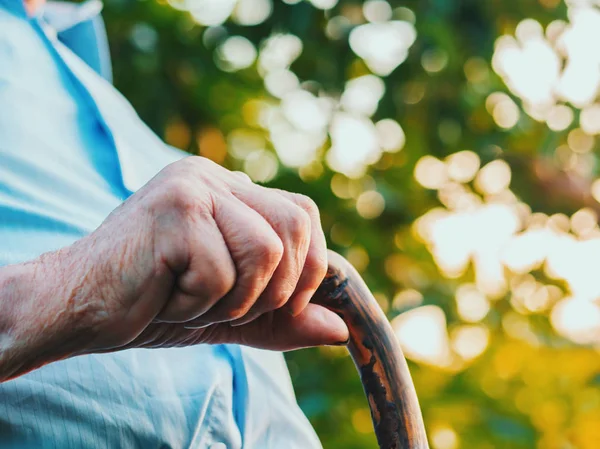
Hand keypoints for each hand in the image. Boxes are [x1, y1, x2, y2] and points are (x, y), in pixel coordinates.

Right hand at [36, 157, 347, 358]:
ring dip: (236, 298)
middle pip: (295, 226)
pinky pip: (220, 272)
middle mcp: (212, 177)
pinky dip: (199, 304)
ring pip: (265, 250)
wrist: (77, 308)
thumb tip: (341, 331)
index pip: (302, 214)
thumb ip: (283, 318)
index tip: (283, 303)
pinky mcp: (173, 210)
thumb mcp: (232, 311)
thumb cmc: (154, 304)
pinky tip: (164, 297)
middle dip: (278, 287)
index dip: (310, 266)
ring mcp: (192, 187)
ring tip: (192, 300)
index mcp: (228, 189)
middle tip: (230, 307)